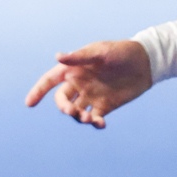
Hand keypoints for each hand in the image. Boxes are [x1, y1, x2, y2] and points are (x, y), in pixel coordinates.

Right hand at [24, 39, 152, 127]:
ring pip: (76, 111)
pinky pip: (94, 118)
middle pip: (62, 100)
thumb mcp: (100, 52)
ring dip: (78, 117)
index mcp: (74, 69)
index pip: (50, 81)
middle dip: (64, 108)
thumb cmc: (121, 52)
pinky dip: (94, 123)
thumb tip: (57, 57)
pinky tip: (100, 124)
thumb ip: (79, 57)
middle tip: (72, 112)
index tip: (29, 104)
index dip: (38, 91)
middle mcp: (80, 84)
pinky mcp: (105, 106)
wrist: (147, 62)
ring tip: (88, 119)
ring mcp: (92, 96)